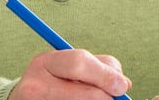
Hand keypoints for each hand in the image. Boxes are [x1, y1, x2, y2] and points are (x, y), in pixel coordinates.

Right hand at [10, 49, 132, 99]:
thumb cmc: (56, 80)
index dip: (105, 75)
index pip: (79, 64)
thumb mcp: (70, 66)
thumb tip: (123, 84)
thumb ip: (99, 66)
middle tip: (115, 98)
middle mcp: (34, 86)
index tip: (123, 86)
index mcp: (43, 63)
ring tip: (90, 98)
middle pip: (85, 94)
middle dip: (106, 96)